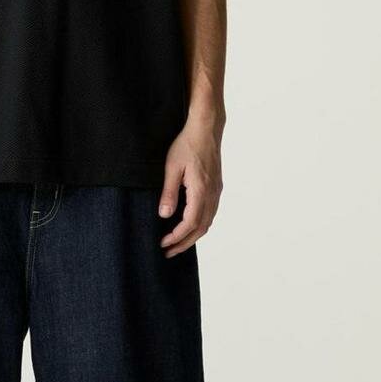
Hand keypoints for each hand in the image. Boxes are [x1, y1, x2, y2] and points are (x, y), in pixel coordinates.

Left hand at [157, 117, 222, 257]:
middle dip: (184, 242)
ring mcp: (216, 191)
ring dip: (193, 235)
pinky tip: (189, 225)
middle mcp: (212, 194)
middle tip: (168, 252)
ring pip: (208, 222)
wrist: (206, 129)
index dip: (177, 236)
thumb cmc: (187, 145)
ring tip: (177, 243)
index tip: (164, 244)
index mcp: (201, 190)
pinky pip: (210, 212)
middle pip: (201, 228)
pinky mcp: (216, 187)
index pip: (191, 223)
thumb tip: (164, 215)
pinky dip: (200, 224)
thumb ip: (169, 192)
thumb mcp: (172, 167)